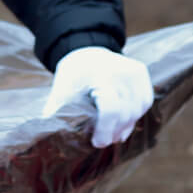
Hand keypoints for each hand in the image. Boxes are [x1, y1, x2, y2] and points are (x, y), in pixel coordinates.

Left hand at [40, 47, 154, 147]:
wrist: (87, 50)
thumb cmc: (73, 74)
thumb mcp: (61, 90)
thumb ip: (56, 111)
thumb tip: (47, 133)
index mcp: (100, 74)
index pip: (111, 108)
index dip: (105, 130)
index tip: (97, 142)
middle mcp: (121, 71)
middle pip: (125, 113)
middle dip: (114, 131)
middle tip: (103, 140)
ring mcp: (134, 71)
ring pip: (137, 110)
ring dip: (126, 126)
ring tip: (113, 133)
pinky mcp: (141, 72)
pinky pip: (145, 102)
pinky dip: (136, 114)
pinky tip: (124, 121)